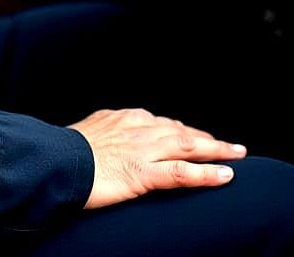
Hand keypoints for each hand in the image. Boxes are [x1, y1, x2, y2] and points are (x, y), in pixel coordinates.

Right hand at [69, 107, 246, 207]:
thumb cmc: (66, 150)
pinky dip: (206, 173)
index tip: (200, 138)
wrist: (55, 161)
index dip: (186, 132)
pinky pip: (181, 172)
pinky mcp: (143, 172)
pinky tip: (224, 175)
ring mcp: (143, 149)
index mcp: (125, 118)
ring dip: (217, 150)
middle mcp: (139, 128)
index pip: (164, 124)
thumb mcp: (91, 131)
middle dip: (209, 138)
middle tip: (233, 146)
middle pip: (182, 131)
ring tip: (238, 156)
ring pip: (188, 146)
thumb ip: (109, 130)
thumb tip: (110, 133)